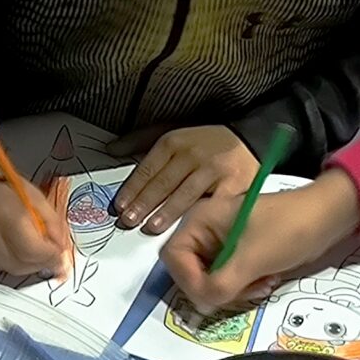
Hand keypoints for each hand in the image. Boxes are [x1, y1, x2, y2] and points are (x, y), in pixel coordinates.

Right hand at [0, 172, 73, 280]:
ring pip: (8, 269)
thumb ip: (50, 220)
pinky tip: (2, 244)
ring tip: (22, 243)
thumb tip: (62, 246)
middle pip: (23, 265)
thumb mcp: (30, 192)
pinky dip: (3, 260)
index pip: (35, 252)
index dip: (52, 257)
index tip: (59, 254)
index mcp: (7, 215)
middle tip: (46, 251)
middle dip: (40, 262)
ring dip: (23, 262)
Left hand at [113, 125, 259, 232]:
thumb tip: (111, 150)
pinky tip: (188, 227)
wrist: (249, 139)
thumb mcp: (172, 132)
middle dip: (143, 204)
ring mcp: (214, 170)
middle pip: (163, 182)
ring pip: (185, 194)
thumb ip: (140, 141)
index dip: (132, 188)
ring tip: (150, 227)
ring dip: (166, 213)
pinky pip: (213, 203)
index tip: (119, 206)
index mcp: (175, 141)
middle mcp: (193, 154)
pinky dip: (199, 216)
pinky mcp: (233, 184)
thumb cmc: (204, 142)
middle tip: (128, 221)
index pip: (148, 168)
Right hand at [162, 170, 359, 309]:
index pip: (173, 258)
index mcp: (200, 220)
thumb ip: (220, 285)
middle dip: (215, 287)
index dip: (189, 281)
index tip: (215, 295)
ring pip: (210, 280)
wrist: (328, 217)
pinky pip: (227, 280)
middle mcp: (205, 231)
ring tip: (261, 284)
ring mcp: (221, 243)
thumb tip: (202, 307)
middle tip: (244, 290)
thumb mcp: (251, 259)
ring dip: (233, 290)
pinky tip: (266, 281)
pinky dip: (244, 287)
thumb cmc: (288, 229)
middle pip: (189, 272)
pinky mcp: (238, 255)